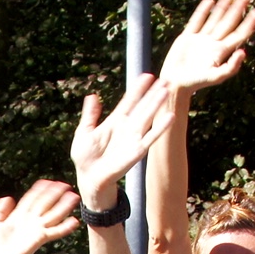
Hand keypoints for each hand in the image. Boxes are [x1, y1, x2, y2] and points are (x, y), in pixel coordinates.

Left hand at [0, 179, 80, 253]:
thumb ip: (0, 211)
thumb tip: (9, 197)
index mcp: (19, 216)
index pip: (31, 200)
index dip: (39, 190)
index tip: (47, 182)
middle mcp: (30, 221)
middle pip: (45, 204)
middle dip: (55, 194)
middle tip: (65, 185)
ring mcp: (36, 230)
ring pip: (53, 215)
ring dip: (64, 206)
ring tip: (74, 197)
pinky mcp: (39, 239)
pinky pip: (54, 231)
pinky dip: (64, 227)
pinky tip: (74, 222)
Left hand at [70, 73, 172, 206]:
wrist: (88, 178)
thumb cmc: (85, 157)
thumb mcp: (84, 132)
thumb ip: (90, 115)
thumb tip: (93, 96)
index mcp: (115, 121)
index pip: (129, 101)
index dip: (137, 89)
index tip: (147, 75)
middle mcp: (127, 127)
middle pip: (142, 106)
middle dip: (153, 93)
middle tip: (165, 78)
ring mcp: (133, 138)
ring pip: (148, 117)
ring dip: (157, 104)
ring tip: (167, 90)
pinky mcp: (137, 150)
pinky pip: (150, 137)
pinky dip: (160, 128)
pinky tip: (170, 117)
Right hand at [158, 0, 254, 93]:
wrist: (175, 83)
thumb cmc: (196, 83)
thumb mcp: (216, 77)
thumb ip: (231, 67)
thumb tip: (243, 51)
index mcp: (221, 52)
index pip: (238, 34)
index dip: (248, 24)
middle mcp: (213, 43)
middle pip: (228, 22)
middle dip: (238, 9)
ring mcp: (200, 39)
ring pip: (214, 19)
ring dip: (223, 7)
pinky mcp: (187, 37)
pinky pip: (197, 21)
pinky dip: (202, 11)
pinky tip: (209, 1)